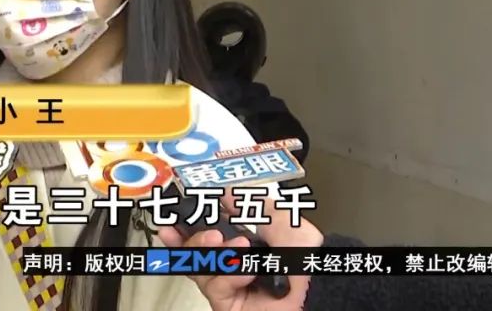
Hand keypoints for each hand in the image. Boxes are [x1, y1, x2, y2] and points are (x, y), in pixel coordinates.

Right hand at [157, 193, 323, 310]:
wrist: (320, 285)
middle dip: (192, 241)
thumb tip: (225, 192)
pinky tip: (246, 269)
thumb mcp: (279, 216)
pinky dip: (229, 274)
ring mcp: (230, 289)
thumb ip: (248, 204)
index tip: (171, 221)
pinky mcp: (229, 307)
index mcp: (242, 246)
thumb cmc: (307, 254)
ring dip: (214, 254)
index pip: (204, 238)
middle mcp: (232, 267)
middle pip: (194, 255)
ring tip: (236, 246)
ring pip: (200, 270)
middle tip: (207, 233)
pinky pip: (215, 288)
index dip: (183, 231)